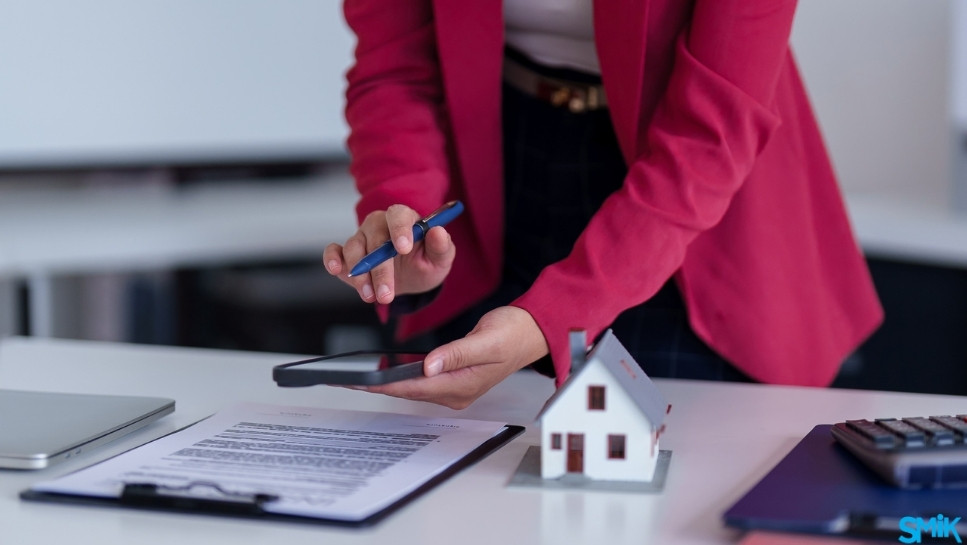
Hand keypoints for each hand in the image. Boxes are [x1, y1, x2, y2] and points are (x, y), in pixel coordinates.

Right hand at [324, 204, 455, 303]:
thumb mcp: (440, 260)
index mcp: (404, 219)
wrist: (411, 280)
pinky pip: (334, 250)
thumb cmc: (425, 263)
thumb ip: (441, 247)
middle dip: (380, 269)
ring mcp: (361, 238)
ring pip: (354, 249)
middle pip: (375, 239)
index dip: (400, 229)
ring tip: (372, 297)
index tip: (403, 249)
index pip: (399, 215)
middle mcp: (380, 225)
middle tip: (387, 294)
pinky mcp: (346, 254)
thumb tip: (438, 232)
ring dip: (361, 275)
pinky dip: (332, 258)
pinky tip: (335, 269)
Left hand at [362, 306, 549, 408]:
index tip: (360, 381)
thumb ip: (458, 353)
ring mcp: (455, 387)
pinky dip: (400, 377)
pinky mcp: (454, 378)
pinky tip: (385, 372)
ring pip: (413, 388)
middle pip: (408, 391)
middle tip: (345, 380)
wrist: (532, 332)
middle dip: (377, 386)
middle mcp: (457, 392)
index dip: (384, 385)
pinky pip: (421, 382)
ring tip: (357, 377)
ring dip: (386, 383)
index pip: (414, 387)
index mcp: (463, 385)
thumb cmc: (514, 334)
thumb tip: (430, 365)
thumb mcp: (488, 339)